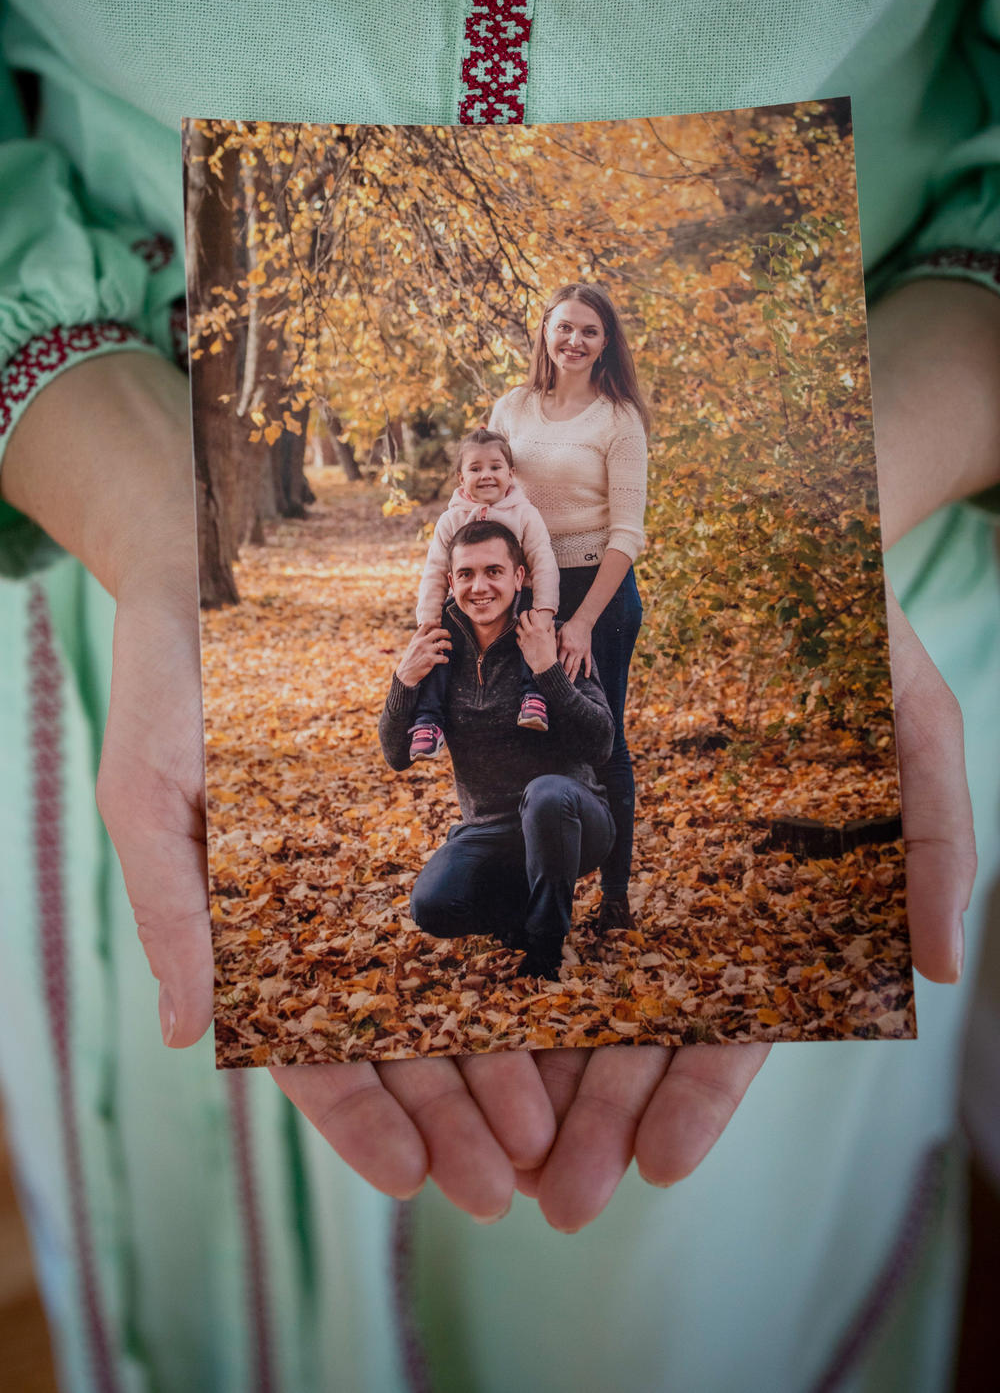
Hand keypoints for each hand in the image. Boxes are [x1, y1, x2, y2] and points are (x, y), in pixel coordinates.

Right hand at [2, 353, 556, 1219]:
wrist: (215, 586)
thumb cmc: (171, 695)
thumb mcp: (153, 797)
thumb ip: (173, 911)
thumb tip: (181, 1032)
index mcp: (255, 935)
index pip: (305, 1047)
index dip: (359, 1119)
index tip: (411, 1180)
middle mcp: (325, 918)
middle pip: (394, 1038)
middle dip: (448, 1111)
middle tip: (511, 1174)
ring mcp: (377, 875)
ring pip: (445, 992)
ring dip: (492, 1063)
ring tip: (549, 1125)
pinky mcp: (426, 823)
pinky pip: (477, 905)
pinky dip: (512, 963)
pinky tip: (561, 1008)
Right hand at [395, 622, 450, 687]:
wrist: (406, 673)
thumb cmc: (410, 659)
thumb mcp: (412, 646)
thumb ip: (421, 640)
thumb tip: (435, 638)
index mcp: (416, 638)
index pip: (426, 624)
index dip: (435, 622)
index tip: (439, 624)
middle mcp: (422, 642)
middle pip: (438, 632)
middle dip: (446, 633)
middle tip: (448, 636)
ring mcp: (426, 651)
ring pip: (444, 643)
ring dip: (449, 645)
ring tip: (450, 647)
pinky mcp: (430, 660)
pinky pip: (444, 657)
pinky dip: (446, 659)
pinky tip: (445, 660)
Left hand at [509, 285, 989, 1232]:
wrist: (775, 528)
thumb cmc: (855, 636)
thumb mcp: (917, 726)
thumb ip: (933, 839)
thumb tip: (940, 967)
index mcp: (772, 894)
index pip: (747, 1015)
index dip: (706, 1092)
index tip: (658, 1162)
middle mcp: (695, 881)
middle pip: (647, 1018)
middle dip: (605, 1109)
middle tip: (558, 1197)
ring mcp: (628, 839)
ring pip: (579, 975)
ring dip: (544, 1065)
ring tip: (500, 1150)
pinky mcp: (569, 790)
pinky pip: (527, 885)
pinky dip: (501, 960)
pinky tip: (460, 1022)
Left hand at [516, 607, 558, 672]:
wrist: (544, 665)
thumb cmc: (550, 652)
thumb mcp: (552, 639)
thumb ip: (551, 629)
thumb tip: (551, 622)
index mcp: (539, 628)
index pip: (532, 614)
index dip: (532, 611)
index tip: (533, 612)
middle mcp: (530, 632)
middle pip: (522, 617)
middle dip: (523, 614)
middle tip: (525, 614)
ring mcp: (524, 638)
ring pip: (517, 626)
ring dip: (519, 624)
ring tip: (522, 624)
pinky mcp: (521, 645)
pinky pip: (517, 637)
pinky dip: (519, 635)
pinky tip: (522, 635)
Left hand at [556, 612, 592, 681]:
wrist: (582, 622)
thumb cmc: (569, 627)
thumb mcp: (559, 634)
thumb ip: (554, 644)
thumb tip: (549, 654)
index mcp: (564, 647)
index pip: (559, 661)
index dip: (555, 670)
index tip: (552, 676)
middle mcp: (573, 651)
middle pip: (567, 667)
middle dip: (564, 676)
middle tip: (560, 684)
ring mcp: (581, 652)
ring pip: (576, 667)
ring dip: (573, 676)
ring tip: (570, 684)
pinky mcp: (587, 651)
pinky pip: (587, 662)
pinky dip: (587, 670)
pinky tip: (586, 676)